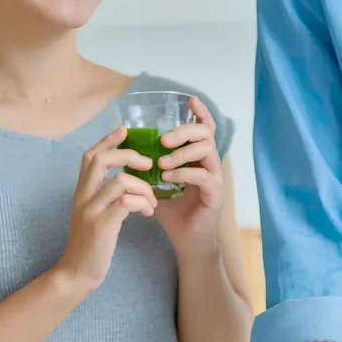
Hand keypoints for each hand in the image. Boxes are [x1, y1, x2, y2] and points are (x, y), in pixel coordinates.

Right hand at [56, 127, 156, 289]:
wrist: (76, 274)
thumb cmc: (90, 247)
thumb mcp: (93, 216)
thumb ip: (103, 199)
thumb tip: (125, 184)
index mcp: (81, 192)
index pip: (90, 155)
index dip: (107, 140)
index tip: (125, 131)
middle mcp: (83, 197)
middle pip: (101, 159)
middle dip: (128, 155)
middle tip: (148, 164)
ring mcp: (91, 210)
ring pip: (120, 181)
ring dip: (143, 187)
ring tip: (151, 202)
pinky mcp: (102, 225)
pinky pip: (126, 202)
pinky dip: (142, 203)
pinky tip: (148, 213)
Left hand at [152, 97, 224, 252]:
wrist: (186, 241)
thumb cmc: (173, 213)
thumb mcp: (157, 184)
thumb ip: (148, 166)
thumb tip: (126, 148)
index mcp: (198, 159)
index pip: (204, 129)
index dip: (200, 112)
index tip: (189, 100)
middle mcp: (210, 165)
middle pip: (207, 133)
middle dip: (185, 131)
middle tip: (163, 139)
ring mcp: (216, 178)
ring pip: (207, 150)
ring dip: (182, 152)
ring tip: (162, 163)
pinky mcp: (216, 194)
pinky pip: (203, 175)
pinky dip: (184, 173)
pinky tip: (167, 177)